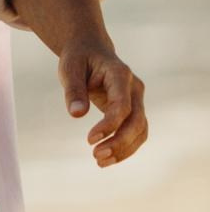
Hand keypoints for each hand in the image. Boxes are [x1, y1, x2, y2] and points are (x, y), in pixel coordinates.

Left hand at [59, 43, 146, 166]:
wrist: (90, 50)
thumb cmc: (79, 58)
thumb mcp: (70, 68)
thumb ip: (74, 90)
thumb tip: (77, 114)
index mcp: (120, 74)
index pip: (122, 105)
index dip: (109, 125)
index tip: (89, 139)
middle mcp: (134, 88)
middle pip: (137, 121)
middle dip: (119, 142)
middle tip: (96, 156)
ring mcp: (138, 99)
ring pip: (141, 130)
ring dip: (124, 149)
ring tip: (100, 162)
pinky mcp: (135, 110)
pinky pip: (137, 132)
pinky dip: (125, 147)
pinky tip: (108, 157)